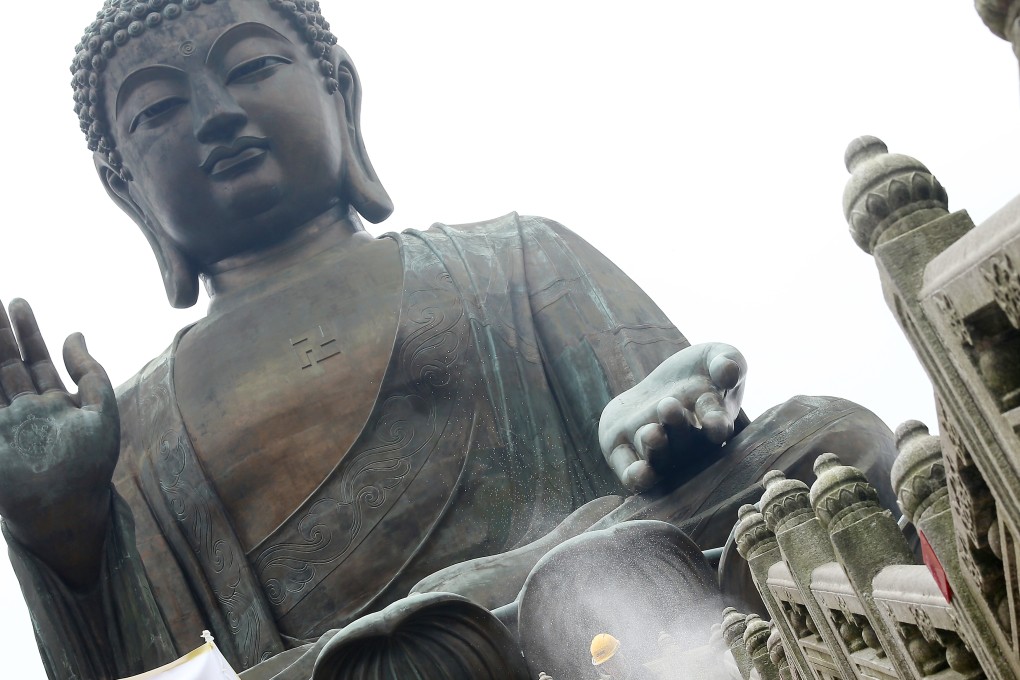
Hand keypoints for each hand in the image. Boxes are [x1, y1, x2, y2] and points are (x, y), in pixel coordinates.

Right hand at [0, 299, 118, 585]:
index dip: (28, 331)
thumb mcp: (101, 411)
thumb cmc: (91, 465)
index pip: (36, 359)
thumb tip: (74, 332)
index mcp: (53, 402)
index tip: (17, 301)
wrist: (69, 510)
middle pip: (6, 364)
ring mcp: (4, 425)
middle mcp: (25, 410)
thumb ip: (90, 372)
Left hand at [598, 342, 745, 491]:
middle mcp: (687, 443)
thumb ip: (728, 360)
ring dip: (656, 450)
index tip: (715, 424)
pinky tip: (638, 473)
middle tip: (668, 407)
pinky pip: (631, 472)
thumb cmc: (697, 371)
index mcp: (712, 420)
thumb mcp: (715, 356)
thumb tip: (729, 371)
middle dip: (677, 428)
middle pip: (684, 443)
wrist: (658, 383)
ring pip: (659, 458)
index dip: (716, 426)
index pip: (717, 426)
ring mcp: (657, 450)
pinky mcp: (626, 452)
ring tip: (652, 432)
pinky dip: (637, 477)